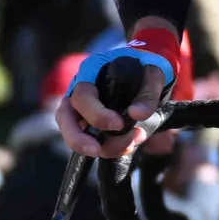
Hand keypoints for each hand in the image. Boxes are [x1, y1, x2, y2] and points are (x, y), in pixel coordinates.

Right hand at [57, 34, 177, 160]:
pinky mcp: (87, 122)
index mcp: (90, 72)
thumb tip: (136, 115)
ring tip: (129, 145)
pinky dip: (107, 148)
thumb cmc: (145, 68)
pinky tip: (128, 144)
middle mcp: (79, 90)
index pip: (82, 96)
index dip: (96, 114)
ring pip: (71, 132)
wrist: (145, 72)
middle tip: (99, 150)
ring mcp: (79, 107)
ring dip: (96, 146)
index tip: (119, 124)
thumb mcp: (153, 75)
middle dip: (79, 139)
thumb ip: (148, 95)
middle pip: (64, 117)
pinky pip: (87, 139)